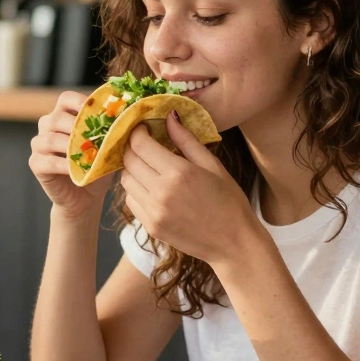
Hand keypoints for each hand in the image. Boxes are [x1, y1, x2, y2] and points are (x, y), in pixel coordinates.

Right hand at [29, 91, 113, 219]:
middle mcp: (47, 126)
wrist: (85, 197)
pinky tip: (77, 170)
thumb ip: (113, 131)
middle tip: (97, 137)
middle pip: (56, 118)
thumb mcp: (107, 145)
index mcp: (63, 115)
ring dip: (71, 146)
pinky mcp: (36, 164)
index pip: (66, 98)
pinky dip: (63, 165)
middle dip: (77, 127)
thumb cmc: (97, 166)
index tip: (99, 112)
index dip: (80, 102)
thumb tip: (132, 119)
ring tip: (89, 154)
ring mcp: (39, 145)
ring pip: (50, 139)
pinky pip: (47, 161)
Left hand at [119, 110, 261, 264]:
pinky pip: (131, 201)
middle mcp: (160, 192)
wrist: (234, 244)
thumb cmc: (229, 201)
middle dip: (132, 149)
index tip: (141, 127)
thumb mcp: (212, 165)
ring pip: (125, 181)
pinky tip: (152, 188)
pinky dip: (136, 190)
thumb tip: (169, 116)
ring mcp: (153, 212)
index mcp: (178, 172)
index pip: (141, 145)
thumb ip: (186, 140)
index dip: (137, 132)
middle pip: (128, 161)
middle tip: (143, 145)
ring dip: (132, 170)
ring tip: (148, 167)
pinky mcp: (150, 226)